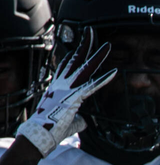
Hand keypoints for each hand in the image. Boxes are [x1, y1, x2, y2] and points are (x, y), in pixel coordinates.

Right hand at [16, 29, 114, 156]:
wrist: (40, 133)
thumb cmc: (52, 129)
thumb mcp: (68, 121)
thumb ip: (79, 118)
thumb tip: (84, 122)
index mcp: (58, 87)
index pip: (67, 66)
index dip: (74, 55)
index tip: (79, 46)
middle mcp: (62, 84)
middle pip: (75, 60)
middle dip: (85, 45)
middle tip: (91, 31)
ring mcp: (67, 89)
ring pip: (85, 68)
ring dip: (98, 56)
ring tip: (108, 46)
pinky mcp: (74, 97)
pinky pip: (92, 86)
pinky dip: (104, 80)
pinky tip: (115, 72)